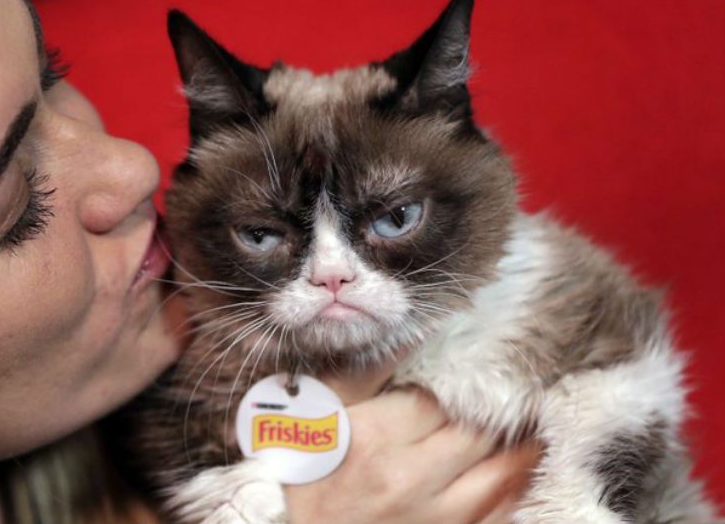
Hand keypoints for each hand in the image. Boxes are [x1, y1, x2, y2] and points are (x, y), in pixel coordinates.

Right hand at [284, 388, 540, 523]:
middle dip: (496, 411)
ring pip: (499, 475)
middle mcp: (408, 478)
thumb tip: (407, 334)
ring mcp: (431, 517)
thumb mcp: (317, 414)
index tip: (469, 376)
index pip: (436, 400)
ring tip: (537, 426)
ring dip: (521, 448)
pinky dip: (516, 489)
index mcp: (374, 437)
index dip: (455, 385)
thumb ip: (362, 373)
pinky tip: (525, 469)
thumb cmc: (302, 472)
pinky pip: (498, 514)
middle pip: (474, 434)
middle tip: (519, 391)